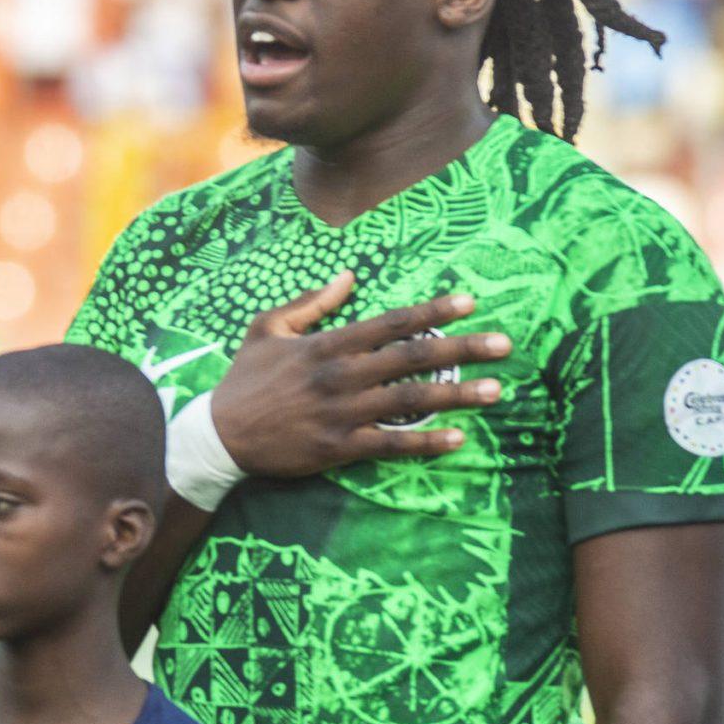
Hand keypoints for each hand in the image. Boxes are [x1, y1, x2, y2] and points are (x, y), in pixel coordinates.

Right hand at [209, 272, 509, 478]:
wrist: (219, 435)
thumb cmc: (245, 380)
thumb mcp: (267, 328)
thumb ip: (311, 302)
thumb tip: (350, 275)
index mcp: (328, 344)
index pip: (392, 322)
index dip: (433, 311)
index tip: (470, 302)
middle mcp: (342, 376)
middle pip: (413, 358)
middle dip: (463, 349)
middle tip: (504, 345)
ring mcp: (342, 413)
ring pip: (410, 401)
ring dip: (456, 395)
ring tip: (495, 391)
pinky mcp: (339, 448)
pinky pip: (391, 445)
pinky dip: (425, 443)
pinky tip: (457, 439)